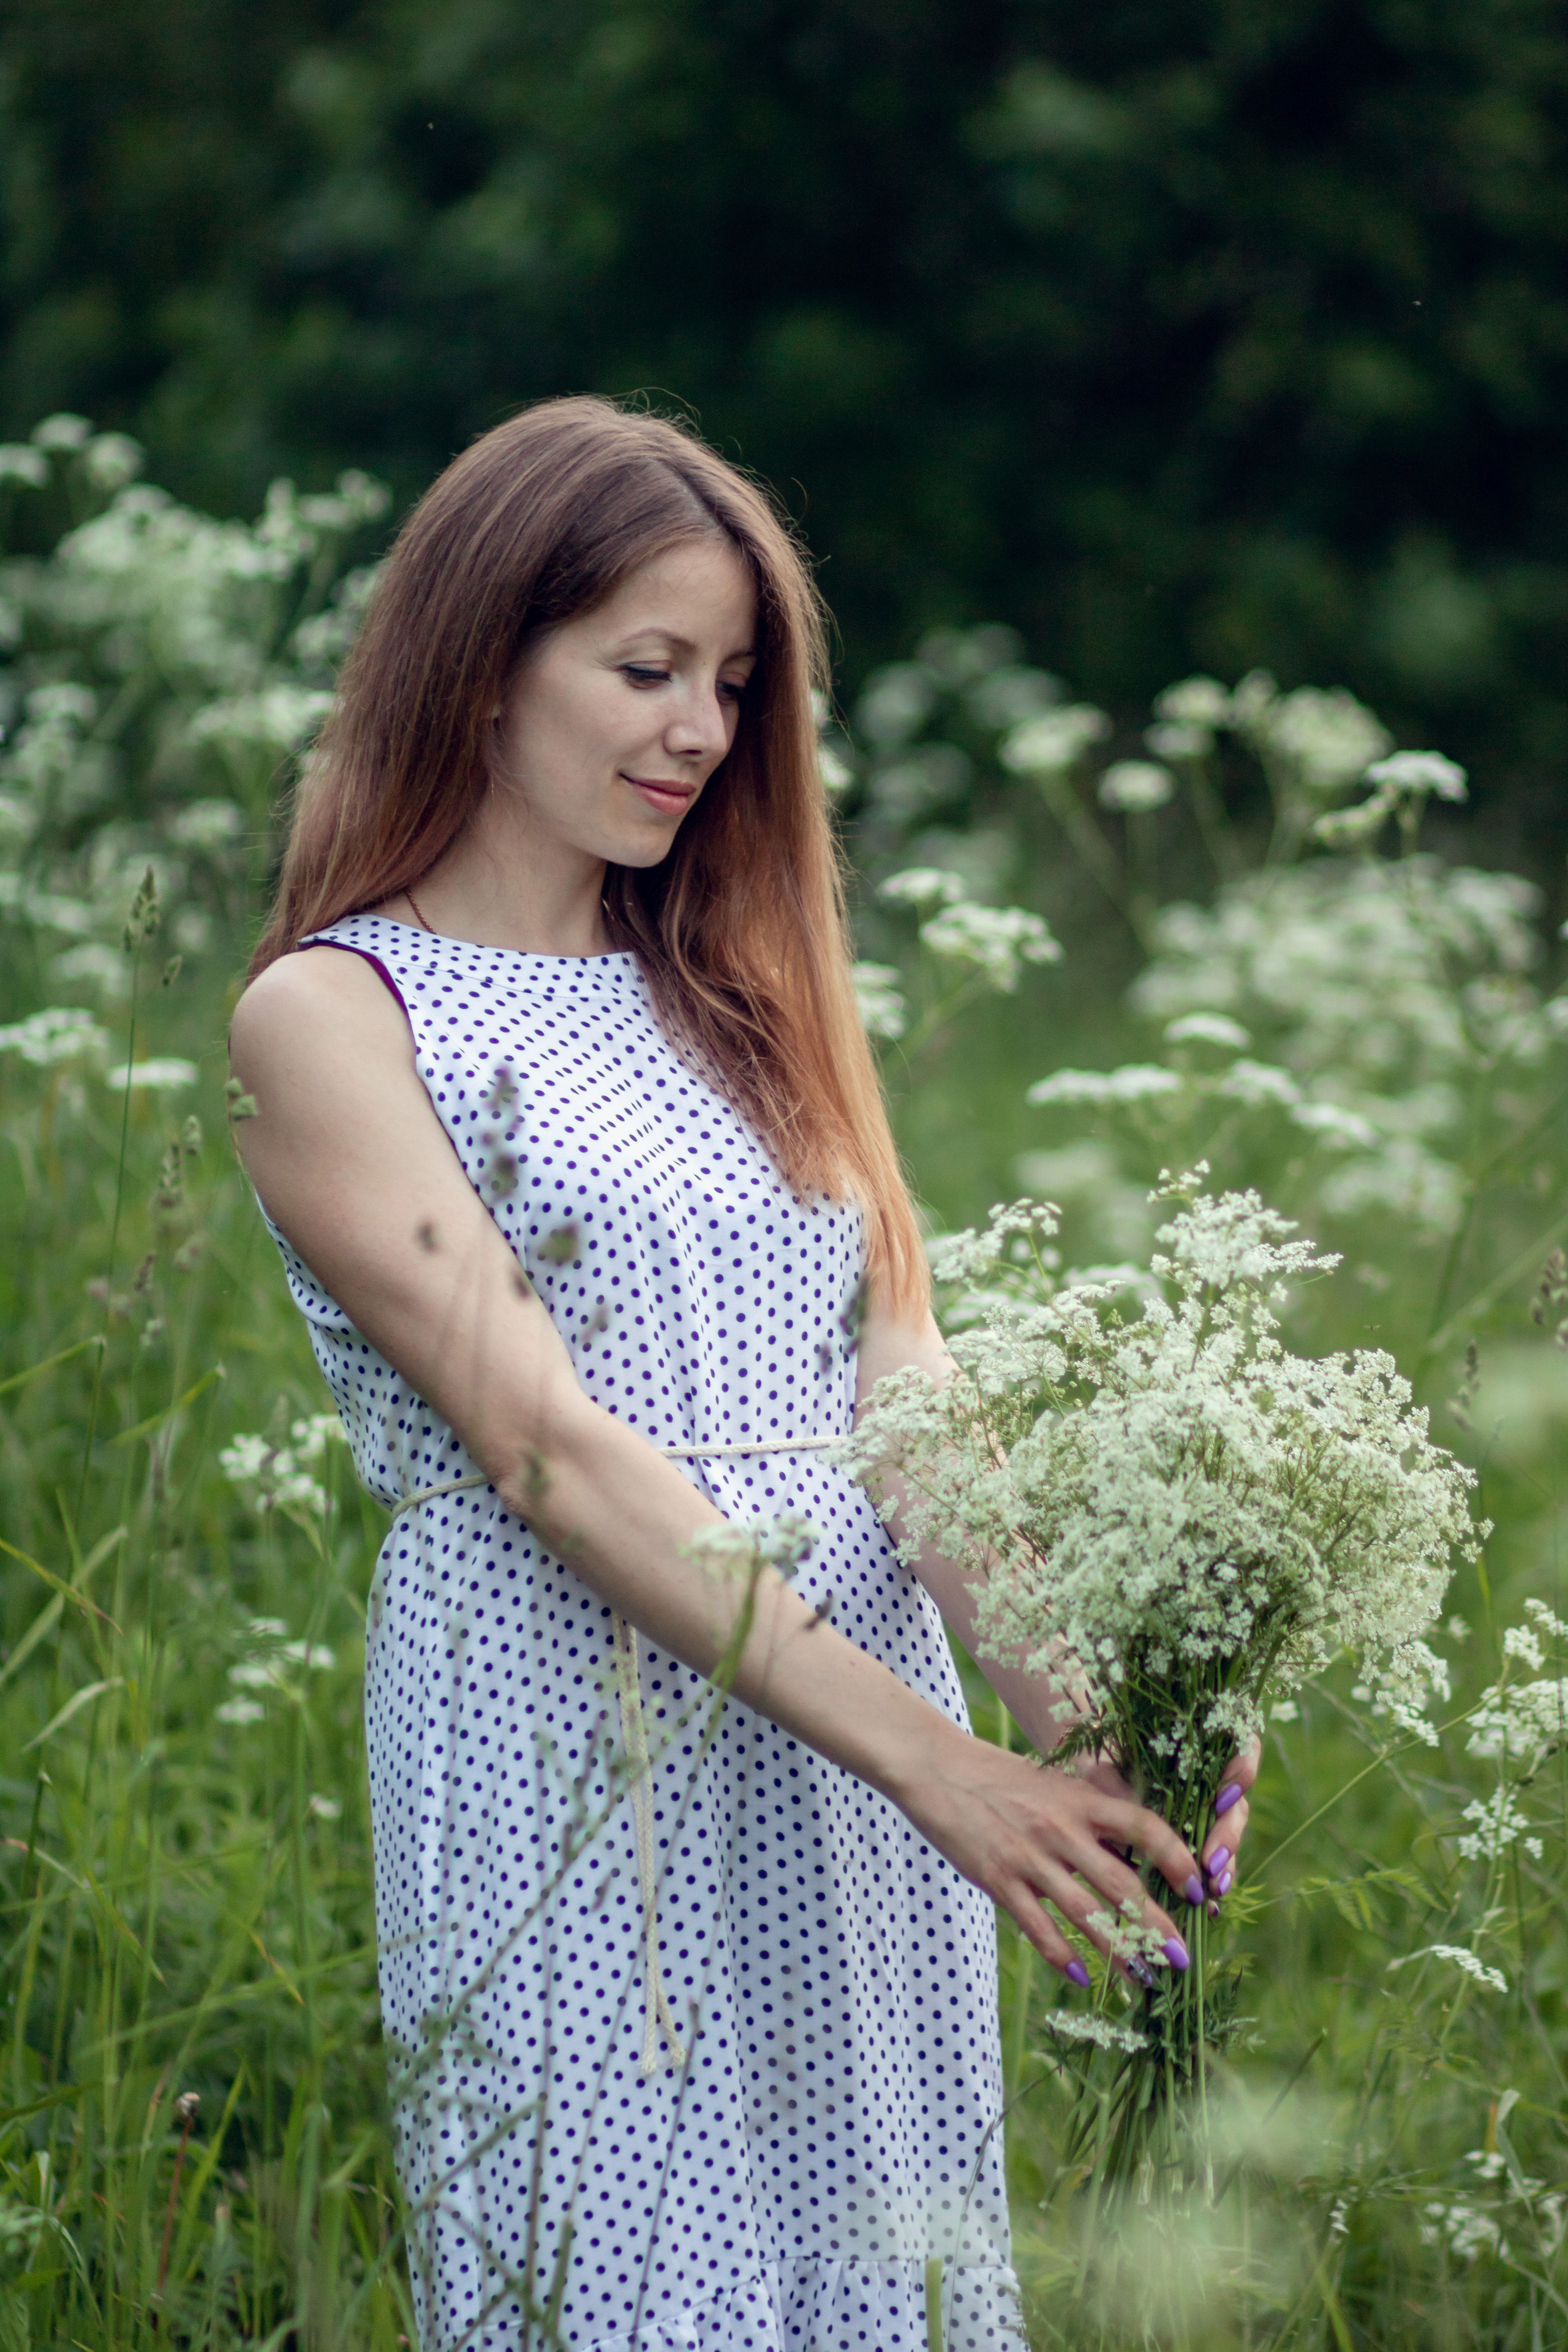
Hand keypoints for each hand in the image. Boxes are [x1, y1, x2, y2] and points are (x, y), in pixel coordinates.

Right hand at [894, 1723, 1205, 1988]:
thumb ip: (1088, 1814)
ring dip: (1118, 1953)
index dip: (1178, 1860)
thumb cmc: (998, 1775)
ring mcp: (1029, 1857)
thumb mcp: (1052, 1783)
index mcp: (1080, 1800)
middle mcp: (1061, 1829)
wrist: (937, 1768)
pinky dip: (1063, 1955)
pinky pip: (1038, 1927)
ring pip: (1085, 1915)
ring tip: (1141, 1980)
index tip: (1198, 1890)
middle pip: (1123, 1885)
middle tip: (1180, 1960)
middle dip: (1157, 1929)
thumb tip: (1130, 1850)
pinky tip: (1080, 1975)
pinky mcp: (998, 1879)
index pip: (1144, 1828)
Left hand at [1068, 1741, 1258, 1906]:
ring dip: (1227, 1862)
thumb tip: (1140, 1813)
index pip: (1240, 1746)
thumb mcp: (1102, 1775)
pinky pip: (1220, 1861)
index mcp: (1194, 1751)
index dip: (1243, 1769)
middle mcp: (1209, 1781)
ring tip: (1214, 1888)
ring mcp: (1209, 1814)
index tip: (1222, 1799)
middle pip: (1236, 1801)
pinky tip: (1211, 1904)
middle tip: (1211, 1862)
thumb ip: (1120, 1787)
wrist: (1085, 1794)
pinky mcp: (1203, 1843)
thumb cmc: (1095, 1773)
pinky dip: (1217, 1880)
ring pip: (1231, 1835)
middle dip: (1229, 1834)